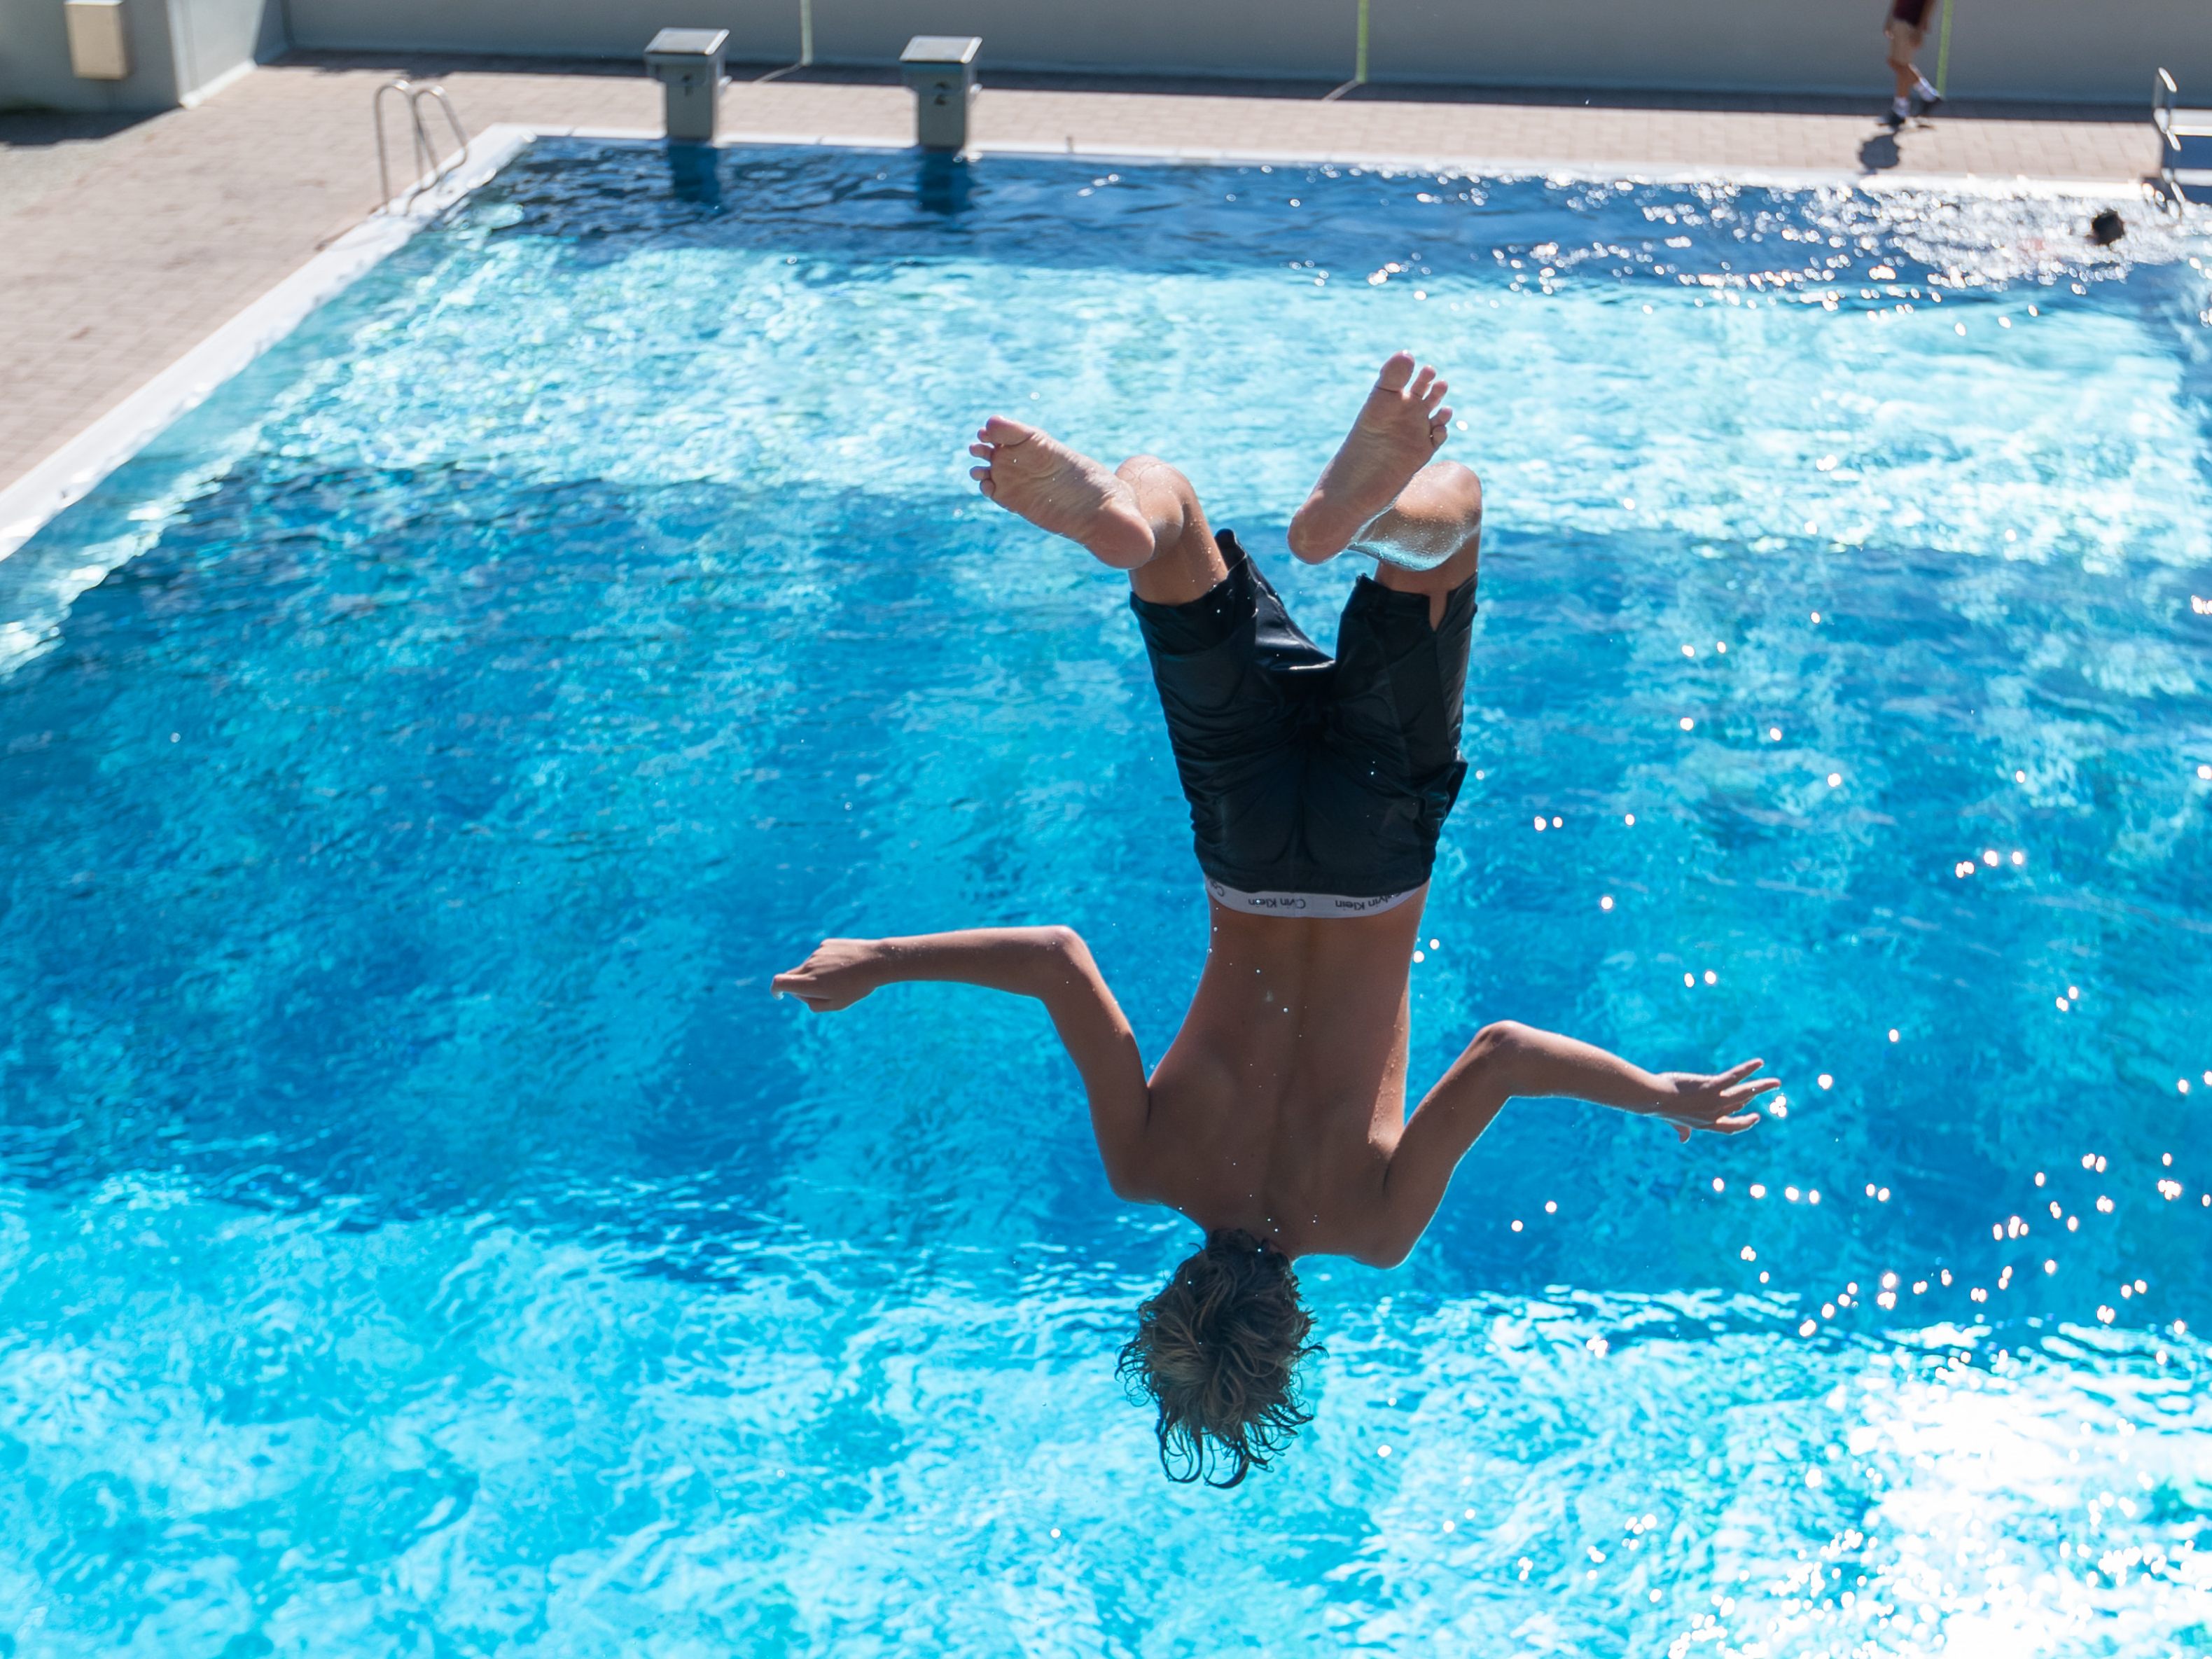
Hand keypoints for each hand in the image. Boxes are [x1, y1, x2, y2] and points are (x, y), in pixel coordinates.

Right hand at [771, 938, 885, 1011]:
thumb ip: (814, 1004)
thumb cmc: (857, 987)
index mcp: (810, 983)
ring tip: (842, 978)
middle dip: (799, 986)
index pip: (779, 982)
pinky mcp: (826, 944)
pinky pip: (820, 956)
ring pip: (808, 967)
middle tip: (821, 993)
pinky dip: (826, 964)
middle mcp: (810, 965)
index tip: (780, 995)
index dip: (775, 990)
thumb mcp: (837, 1004)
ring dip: (817, 974)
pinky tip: (845, 966)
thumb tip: (801, 996)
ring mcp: (817, 953)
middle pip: (793, 976)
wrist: (876, 961)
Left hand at [1651, 1059, 1776, 1143]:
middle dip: (1756, 1096)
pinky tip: (1759, 1063)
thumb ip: (1681, 1130)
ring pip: (1744, 1093)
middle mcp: (1714, 1115)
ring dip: (1762, 1086)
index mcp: (1705, 1124)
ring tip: (1776, 1082)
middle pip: (1741, 1105)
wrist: (1653, 1099)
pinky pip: (1734, 1077)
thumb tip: (1682, 1139)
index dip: (1744, 1122)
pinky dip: (1748, 1070)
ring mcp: (1714, 1101)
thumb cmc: (1660, 1107)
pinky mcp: (1711, 1087)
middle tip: (1769, 1089)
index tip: (1754, 1117)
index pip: (1730, 1126)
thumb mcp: (1673, 1122)